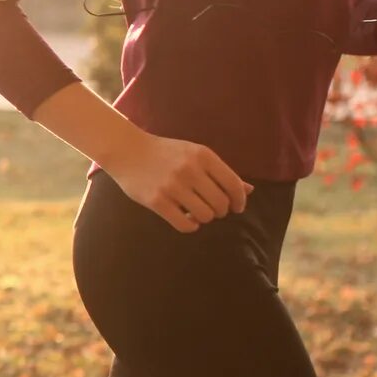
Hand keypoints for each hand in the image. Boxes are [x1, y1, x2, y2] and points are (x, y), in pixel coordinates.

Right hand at [106, 133, 250, 233]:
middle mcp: (190, 170)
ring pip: (205, 216)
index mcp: (202, 155)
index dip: (239, 201)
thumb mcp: (195, 155)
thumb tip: (248, 191)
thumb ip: (220, 172)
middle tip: (213, 209)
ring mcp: (172, 186)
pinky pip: (185, 225)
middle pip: (221, 204)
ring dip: (204, 218)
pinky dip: (190, 226)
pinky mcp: (157, 201)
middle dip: (220, 211)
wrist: (128, 150)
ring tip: (196, 212)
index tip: (237, 207)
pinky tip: (186, 219)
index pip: (233, 184)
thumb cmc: (166, 153)